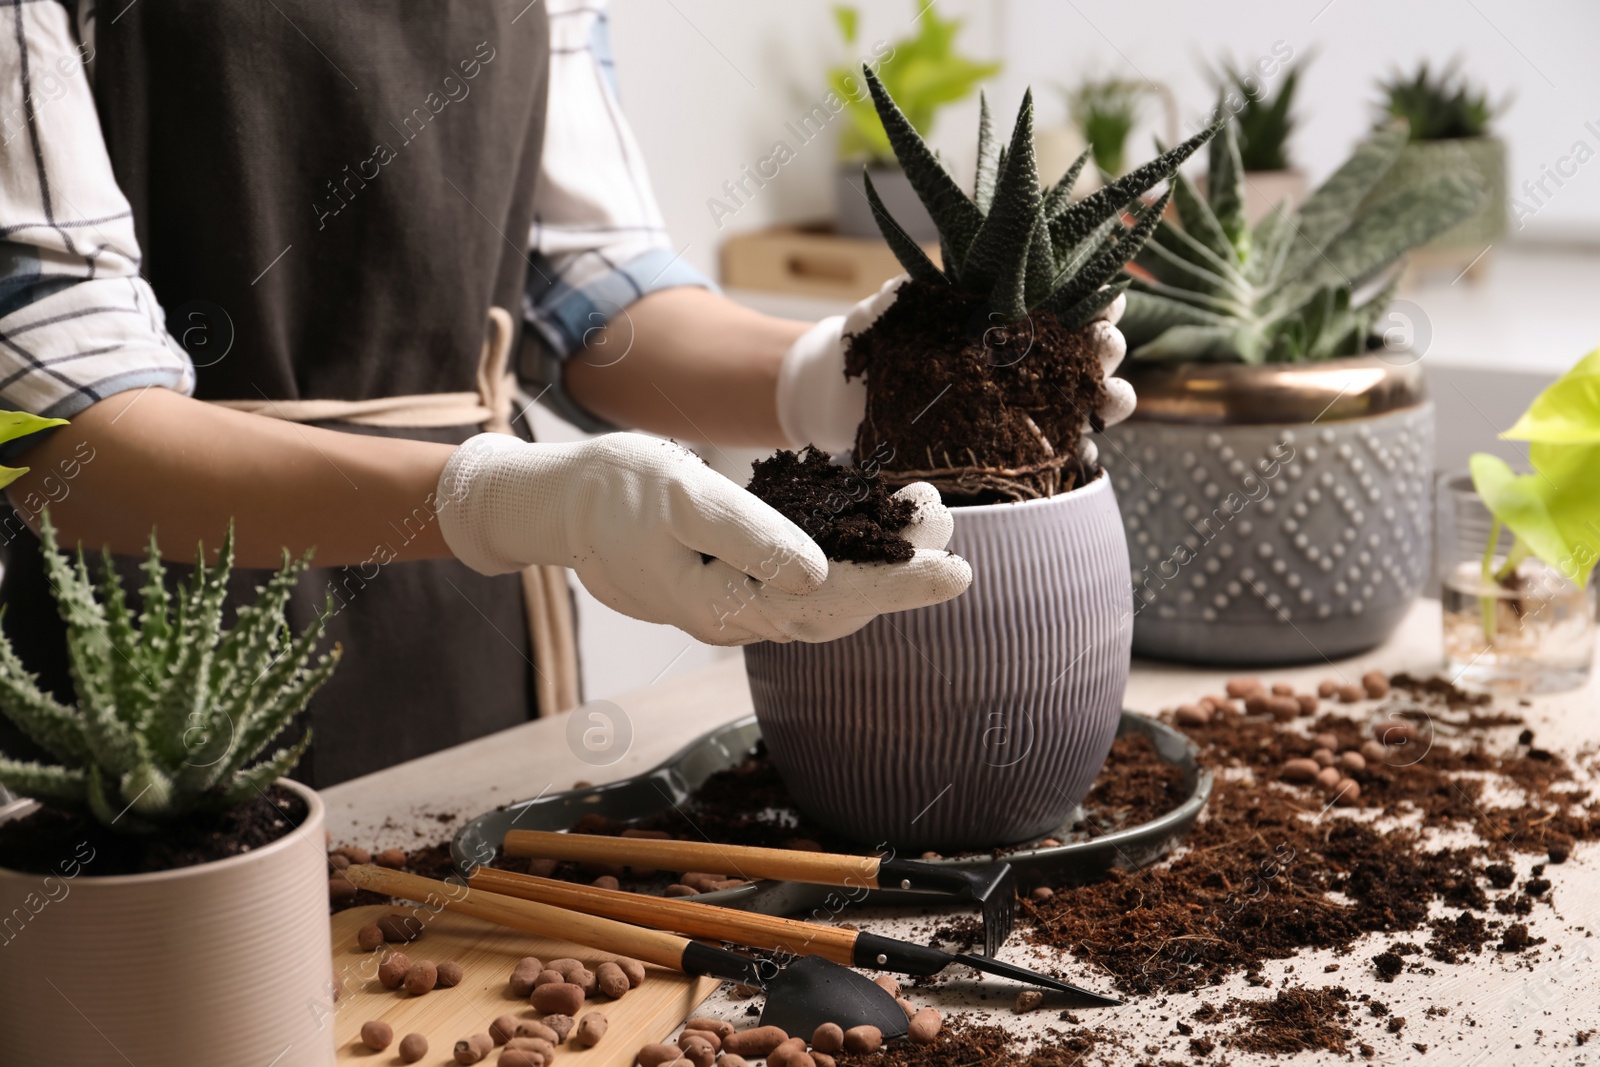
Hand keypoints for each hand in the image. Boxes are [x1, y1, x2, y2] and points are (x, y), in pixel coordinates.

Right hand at [436, 433, 970, 644]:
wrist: (558, 505)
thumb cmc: (616, 489)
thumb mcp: (682, 496)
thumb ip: (750, 537)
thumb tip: (819, 573)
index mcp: (728, 601)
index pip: (833, 600)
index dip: (898, 585)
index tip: (956, 568)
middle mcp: (737, 618)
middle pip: (837, 610)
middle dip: (900, 579)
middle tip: (952, 541)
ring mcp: (732, 608)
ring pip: (822, 605)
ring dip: (877, 574)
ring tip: (925, 533)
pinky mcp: (729, 589)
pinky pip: (800, 592)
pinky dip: (844, 568)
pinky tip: (868, 543)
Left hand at [775, 275, 1134, 463]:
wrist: (851, 398)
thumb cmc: (879, 342)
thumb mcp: (887, 314)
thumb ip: (900, 298)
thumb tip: (902, 288)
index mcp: (1010, 310)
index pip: (1070, 298)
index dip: (1098, 297)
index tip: (1106, 298)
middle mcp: (1029, 353)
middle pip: (1091, 347)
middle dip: (1107, 345)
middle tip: (1101, 346)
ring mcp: (1028, 401)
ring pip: (1092, 396)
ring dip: (1113, 394)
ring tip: (1108, 397)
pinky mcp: (1019, 445)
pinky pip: (1067, 446)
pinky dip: (1087, 442)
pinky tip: (1088, 439)